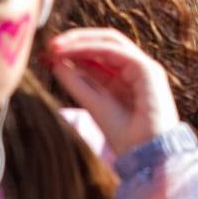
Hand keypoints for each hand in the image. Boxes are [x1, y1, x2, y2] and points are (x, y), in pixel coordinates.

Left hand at [49, 28, 179, 154]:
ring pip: (109, 40)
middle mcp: (136, 69)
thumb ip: (78, 85)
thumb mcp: (95, 106)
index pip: (99, 55)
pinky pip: (114, 50)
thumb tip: (55, 64)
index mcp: (126, 78)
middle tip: (50, 46)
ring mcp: (144, 67)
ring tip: (56, 46)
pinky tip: (70, 52)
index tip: (47, 56)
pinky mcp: (147, 69)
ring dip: (80, 40)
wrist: (150, 158)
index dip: (73, 51)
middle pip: (105, 41)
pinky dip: (90, 48)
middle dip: (76, 40)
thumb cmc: (127, 139)